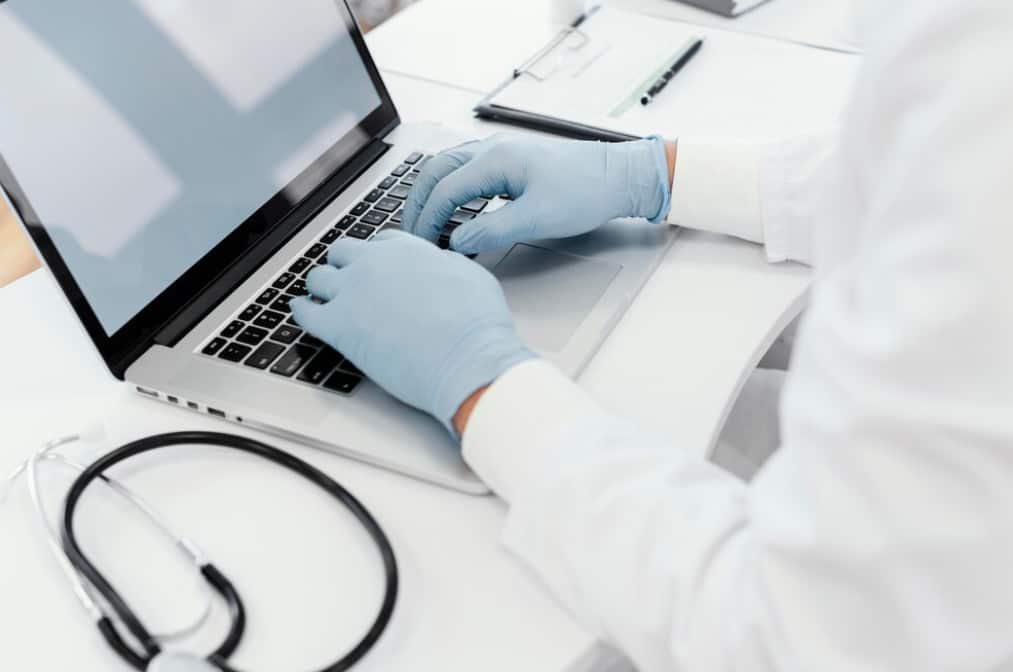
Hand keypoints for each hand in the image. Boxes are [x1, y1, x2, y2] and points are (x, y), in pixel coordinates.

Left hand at [291, 231, 534, 432]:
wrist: (467, 360)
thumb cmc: (478, 327)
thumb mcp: (473, 277)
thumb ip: (447, 265)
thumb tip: (439, 265)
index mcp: (408, 250)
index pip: (379, 243)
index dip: (375, 257)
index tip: (375, 269)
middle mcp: (375, 264)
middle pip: (342, 253)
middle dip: (343, 265)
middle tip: (346, 281)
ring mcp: (353, 293)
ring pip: (317, 278)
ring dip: (320, 287)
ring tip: (321, 298)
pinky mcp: (338, 327)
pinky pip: (303, 312)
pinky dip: (300, 311)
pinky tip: (302, 313)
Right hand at [402, 134, 672, 253]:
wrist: (619, 177)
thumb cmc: (585, 192)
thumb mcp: (536, 219)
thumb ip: (491, 231)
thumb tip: (455, 242)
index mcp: (495, 160)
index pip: (444, 189)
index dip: (426, 220)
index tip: (420, 246)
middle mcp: (492, 150)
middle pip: (436, 171)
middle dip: (418, 202)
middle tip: (410, 233)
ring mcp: (501, 153)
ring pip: (450, 167)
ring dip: (432, 193)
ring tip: (424, 221)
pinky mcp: (511, 162)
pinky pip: (467, 170)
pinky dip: (450, 189)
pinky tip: (453, 207)